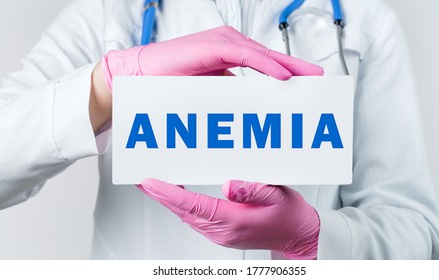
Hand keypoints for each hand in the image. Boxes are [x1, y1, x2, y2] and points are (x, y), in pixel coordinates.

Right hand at [101, 26, 323, 88]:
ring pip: (263, 56)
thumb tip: (250, 110)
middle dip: (297, 70)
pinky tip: (284, 77)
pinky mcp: (215, 47)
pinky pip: (247, 57)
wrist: (141, 75)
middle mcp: (230, 45)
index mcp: (230, 54)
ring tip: (310, 80)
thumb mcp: (212, 91)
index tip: (308, 85)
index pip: (266, 64)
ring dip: (288, 69)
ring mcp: (223, 43)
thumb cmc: (171, 84)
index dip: (289, 72)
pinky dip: (266, 67)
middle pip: (271, 59)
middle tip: (319, 81)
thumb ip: (232, 94)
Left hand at [137, 179, 319, 258]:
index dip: (168, 193)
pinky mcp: (221, 231)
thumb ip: (254, 189)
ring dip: (168, 199)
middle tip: (141, 178)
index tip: (149, 182)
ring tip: (153, 183)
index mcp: (233, 222)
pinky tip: (176, 193)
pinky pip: (194, 217)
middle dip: (159, 194)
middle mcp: (222, 231)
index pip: (192, 205)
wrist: (297, 236)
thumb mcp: (278, 195)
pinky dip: (181, 204)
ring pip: (186, 215)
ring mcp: (220, 234)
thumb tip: (228, 185)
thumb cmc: (289, 216)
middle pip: (182, 211)